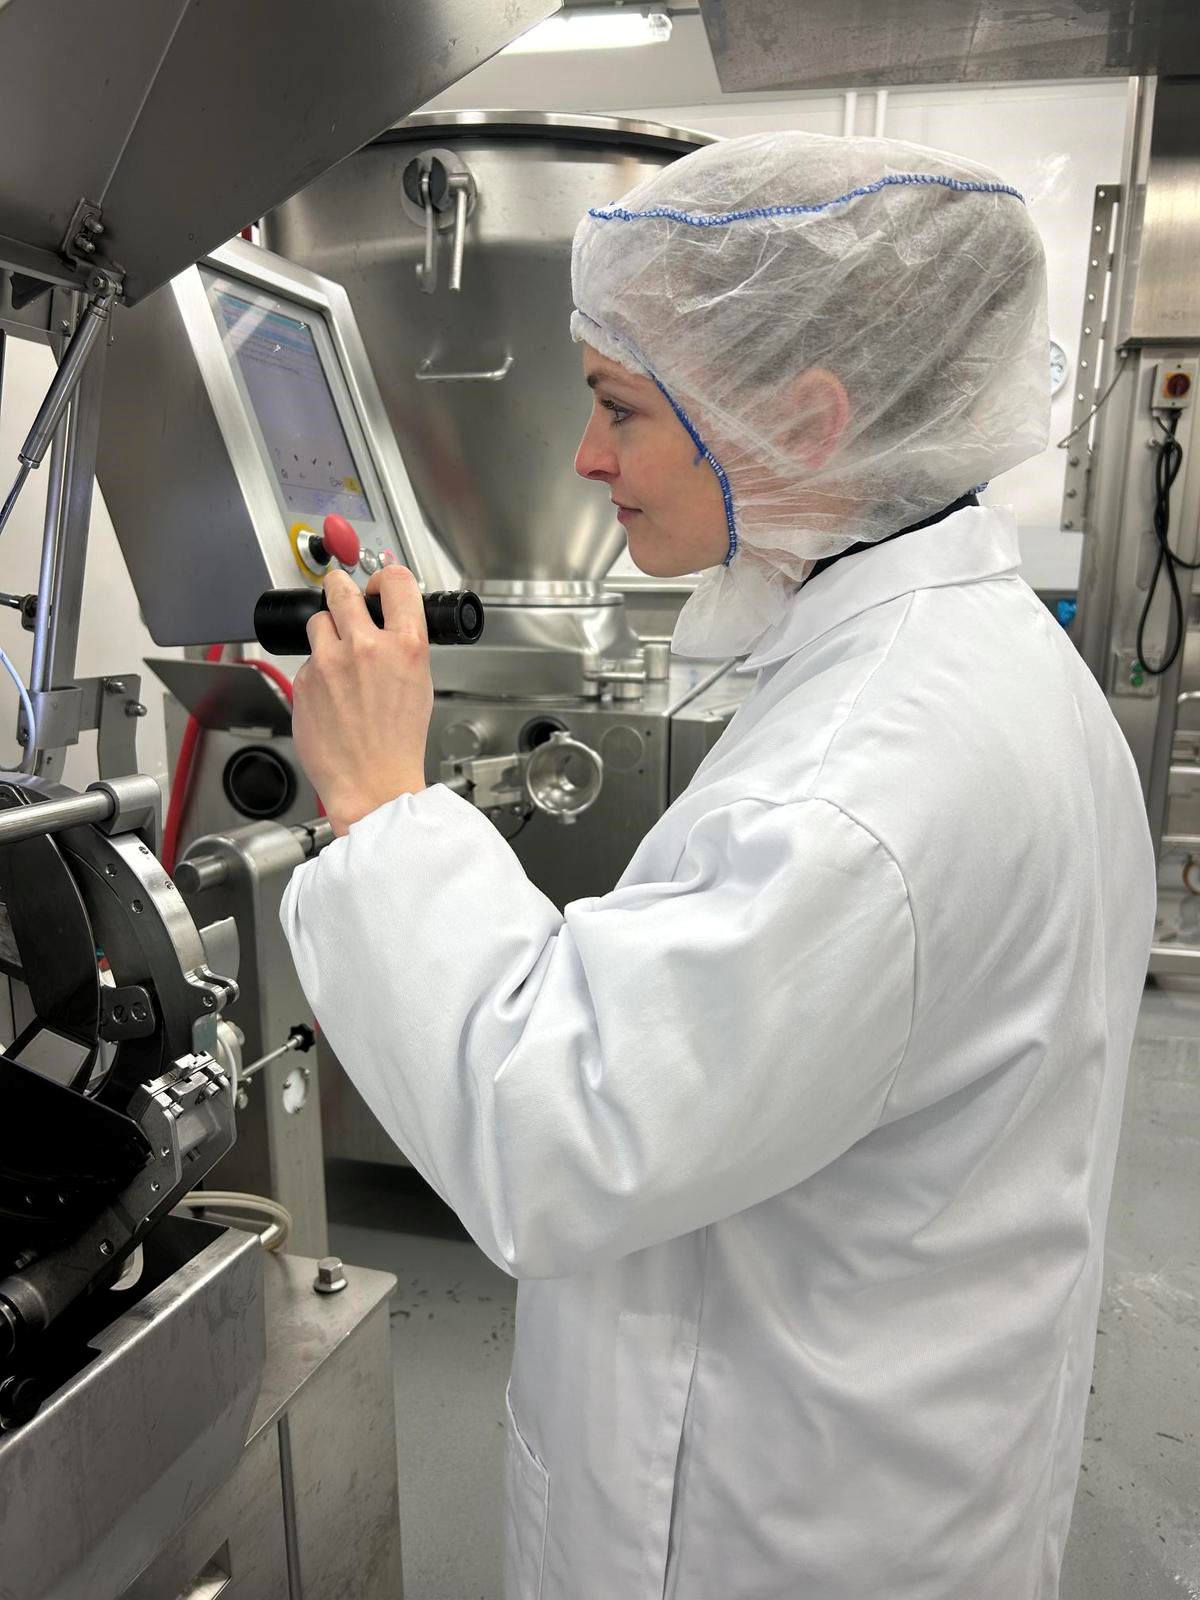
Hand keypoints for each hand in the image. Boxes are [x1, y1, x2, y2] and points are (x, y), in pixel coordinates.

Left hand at [291, 566, 432, 835]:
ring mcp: (329, 662)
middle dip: (341, 588)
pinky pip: (308, 662)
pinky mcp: (303, 681)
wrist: (371, 783)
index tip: (378, 583)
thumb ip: (402, 646)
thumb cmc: (398, 743)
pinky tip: (331, 697)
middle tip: (342, 594)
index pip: (395, 580)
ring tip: (338, 659)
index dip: (384, 578)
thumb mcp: (420, 684)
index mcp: (405, 645)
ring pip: (318, 622)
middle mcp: (365, 647)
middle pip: (342, 588)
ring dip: (327, 633)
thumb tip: (387, 621)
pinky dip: (317, 673)